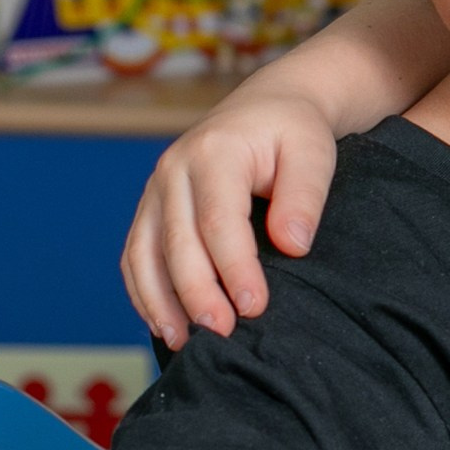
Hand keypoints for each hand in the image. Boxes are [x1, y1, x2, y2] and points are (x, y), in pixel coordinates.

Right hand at [121, 90, 343, 347]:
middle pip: (177, 242)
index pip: (219, 219)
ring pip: (144, 253)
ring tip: (183, 343)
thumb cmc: (293, 133)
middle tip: (223, 334)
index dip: (233, 267)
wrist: (266, 107)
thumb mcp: (314, 153)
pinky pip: (135, 255)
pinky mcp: (150, 208)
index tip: (254, 306)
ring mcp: (156, 189)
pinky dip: (144, 292)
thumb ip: (304, 197)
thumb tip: (293, 246)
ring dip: (160, 302)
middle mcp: (174, 169)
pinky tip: (164, 324)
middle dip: (197, 294)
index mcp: (215, 152)